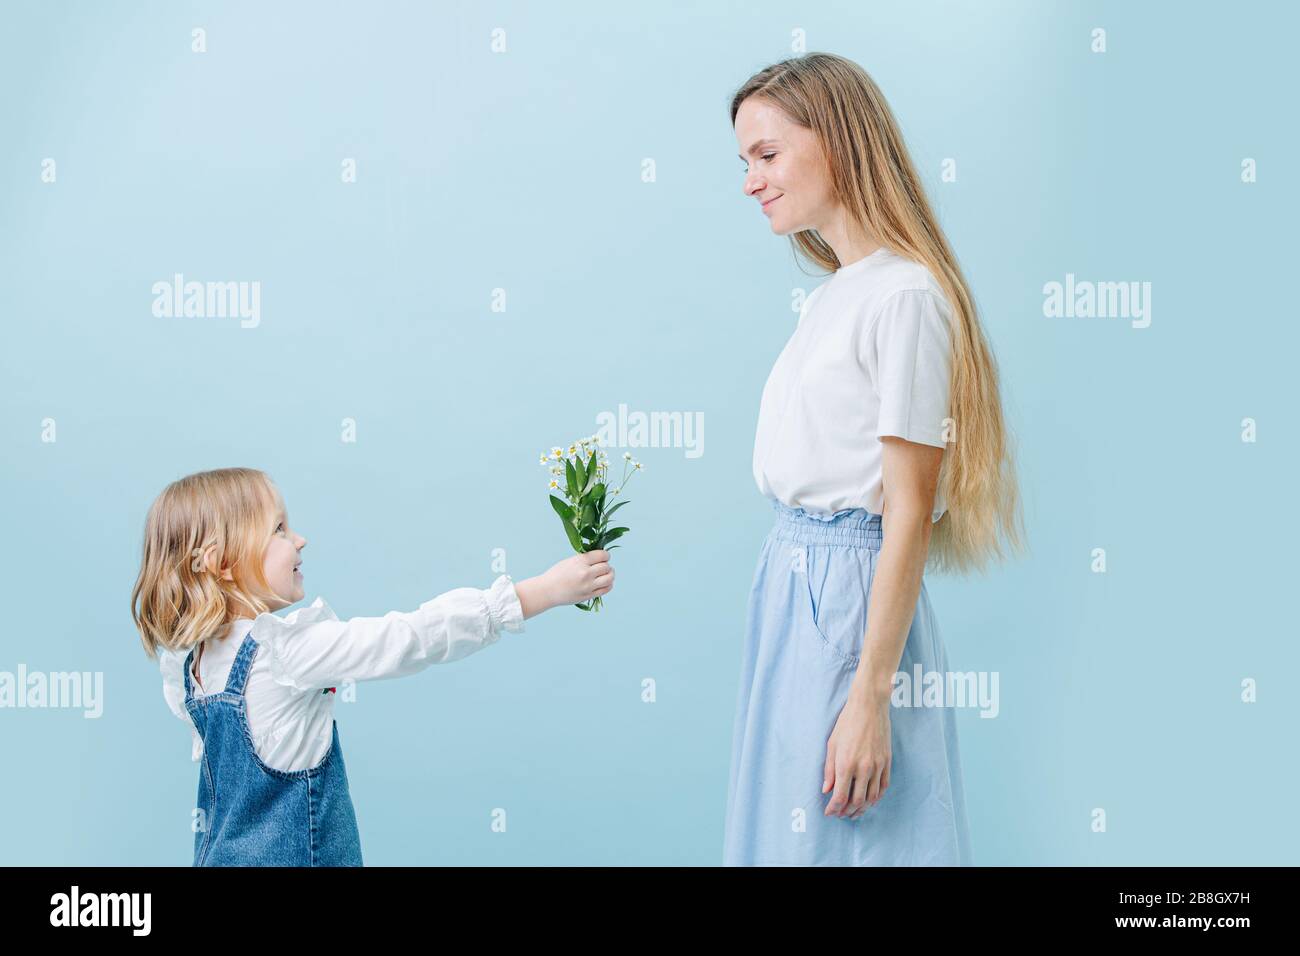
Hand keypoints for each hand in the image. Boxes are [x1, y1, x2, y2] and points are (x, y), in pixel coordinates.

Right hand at [516, 550, 613, 616]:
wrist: (547, 590)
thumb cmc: (557, 574)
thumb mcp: (570, 561)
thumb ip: (585, 559)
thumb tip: (600, 557)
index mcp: (580, 561)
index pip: (603, 555)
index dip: (605, 555)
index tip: (604, 557)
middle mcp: (585, 573)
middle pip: (607, 567)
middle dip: (606, 566)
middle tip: (603, 567)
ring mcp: (588, 585)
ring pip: (609, 578)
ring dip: (610, 575)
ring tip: (606, 574)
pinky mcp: (588, 595)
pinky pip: (606, 589)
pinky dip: (608, 584)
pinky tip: (604, 582)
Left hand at [822, 683, 891, 818]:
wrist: (869, 707)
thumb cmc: (846, 723)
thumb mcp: (832, 745)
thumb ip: (828, 770)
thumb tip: (826, 790)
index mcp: (846, 764)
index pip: (840, 796)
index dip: (834, 808)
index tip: (829, 812)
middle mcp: (863, 768)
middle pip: (856, 801)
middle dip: (847, 812)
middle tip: (840, 815)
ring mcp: (877, 766)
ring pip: (871, 797)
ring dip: (862, 808)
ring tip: (853, 812)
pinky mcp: (887, 762)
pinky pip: (883, 787)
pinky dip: (876, 798)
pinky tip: (869, 801)